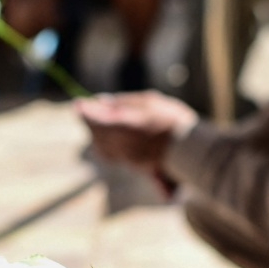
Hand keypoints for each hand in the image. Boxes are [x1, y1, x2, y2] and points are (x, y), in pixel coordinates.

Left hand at [75, 91, 197, 175]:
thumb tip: (100, 101)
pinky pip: (113, 155)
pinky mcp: (134, 166)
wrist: (191, 149)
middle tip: (83, 109)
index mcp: (122, 125)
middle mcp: (121, 144)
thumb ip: (123, 102)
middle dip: (89, 121)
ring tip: (94, 122)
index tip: (77, 104)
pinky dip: (106, 145)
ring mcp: (126, 157)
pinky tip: (106, 140)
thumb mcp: (149, 101)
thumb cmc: (172, 120)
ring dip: (96, 134)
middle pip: (96, 133)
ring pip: (102, 146)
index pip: (95, 117)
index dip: (85, 110)